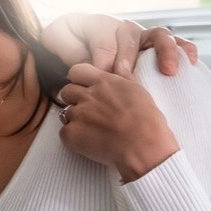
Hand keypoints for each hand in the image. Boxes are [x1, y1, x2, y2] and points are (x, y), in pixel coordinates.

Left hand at [42, 14, 198, 76]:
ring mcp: (141, 37)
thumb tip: (85, 62)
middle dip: (127, 58)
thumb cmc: (64, 46)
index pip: (104, 41)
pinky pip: (176, 43)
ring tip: (168, 71)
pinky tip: (189, 63)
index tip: (102, 76)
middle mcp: (122, 28)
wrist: (72, 47)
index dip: (103, 60)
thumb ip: (68, 49)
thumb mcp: (56, 42)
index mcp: (98, 24)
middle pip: (131, 38)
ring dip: (165, 52)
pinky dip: (184, 50)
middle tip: (124, 77)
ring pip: (159, 36)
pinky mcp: (155, 48)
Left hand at [58, 64, 179, 181]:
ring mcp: (77, 114)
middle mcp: (87, 95)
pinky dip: (73, 137)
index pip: (76, 71)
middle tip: (90, 112)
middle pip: (67, 91)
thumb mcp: (139, 91)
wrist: (143, 147)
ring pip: (65, 113)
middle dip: (74, 100)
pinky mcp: (71, 133)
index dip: (79, 80)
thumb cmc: (147, 122)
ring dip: (75, 120)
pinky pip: (64, 132)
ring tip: (93, 129)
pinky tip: (89, 141)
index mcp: (103, 82)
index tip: (85, 88)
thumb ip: (124, 76)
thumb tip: (121, 63)